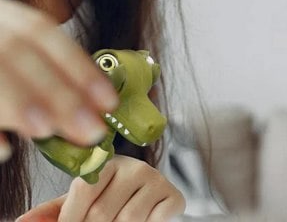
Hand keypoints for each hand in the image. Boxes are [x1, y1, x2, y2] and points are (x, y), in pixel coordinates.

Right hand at [0, 0, 117, 153]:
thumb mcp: (11, 42)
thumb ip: (43, 66)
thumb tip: (90, 103)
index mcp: (1, 15)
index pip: (42, 33)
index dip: (77, 65)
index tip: (109, 99)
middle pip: (16, 53)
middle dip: (58, 92)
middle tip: (91, 128)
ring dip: (19, 102)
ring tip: (46, 130)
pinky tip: (4, 150)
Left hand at [17, 155, 184, 220]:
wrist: (154, 200)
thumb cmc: (112, 201)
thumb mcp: (83, 202)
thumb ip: (54, 211)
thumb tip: (20, 221)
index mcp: (109, 162)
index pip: (83, 190)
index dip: (72, 218)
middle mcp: (135, 166)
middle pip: (102, 214)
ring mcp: (157, 180)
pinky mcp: (173, 196)